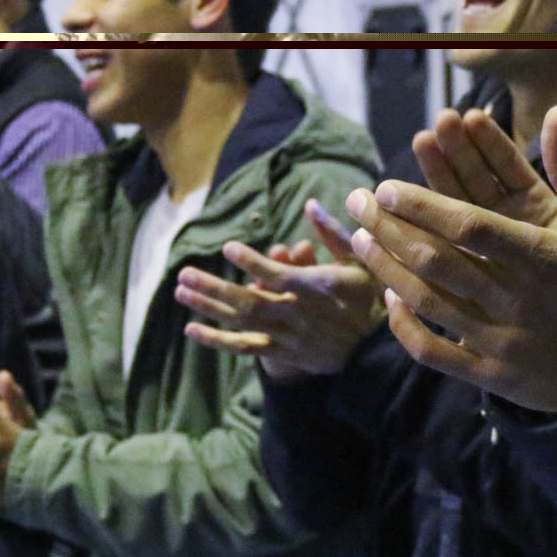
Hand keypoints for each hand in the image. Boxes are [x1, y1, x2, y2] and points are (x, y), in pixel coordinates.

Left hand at [179, 199, 383, 378]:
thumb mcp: (360, 262)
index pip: (280, 276)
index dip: (253, 263)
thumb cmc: (368, 297)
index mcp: (319, 288)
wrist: (376, 351)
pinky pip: (246, 348)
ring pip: (243, 323)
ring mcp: (290, 336)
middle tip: (185, 274)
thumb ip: (333, 234)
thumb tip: (310, 204)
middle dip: (215, 288)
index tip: (228, 247)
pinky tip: (192, 329)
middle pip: (251, 302)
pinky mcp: (284, 352)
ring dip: (210, 308)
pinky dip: (218, 341)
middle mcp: (300, 314)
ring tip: (180, 292)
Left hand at [345, 105, 556, 413]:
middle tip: (357, 200)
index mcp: (542, 257)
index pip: (471, 226)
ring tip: (358, 238)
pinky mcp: (491, 374)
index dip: (424, 205)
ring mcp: (500, 341)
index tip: (386, 186)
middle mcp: (516, 300)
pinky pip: (435, 351)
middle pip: (437, 260)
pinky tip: (389, 297)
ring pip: (429, 302)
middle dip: (389, 228)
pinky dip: (405, 326)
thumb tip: (555, 113)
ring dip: (387, 267)